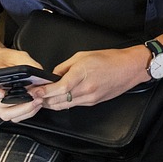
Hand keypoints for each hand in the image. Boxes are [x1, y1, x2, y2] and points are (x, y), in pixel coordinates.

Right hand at [0, 48, 45, 122]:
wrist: (3, 62)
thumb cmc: (7, 59)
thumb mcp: (17, 56)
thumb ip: (26, 63)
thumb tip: (38, 74)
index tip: (1, 93)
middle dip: (17, 105)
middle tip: (32, 97)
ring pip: (6, 115)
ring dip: (24, 110)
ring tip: (37, 100)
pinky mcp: (5, 109)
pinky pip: (14, 117)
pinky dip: (26, 113)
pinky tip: (36, 104)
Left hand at [31, 46, 149, 109]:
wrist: (130, 68)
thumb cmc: (110, 59)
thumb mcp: (83, 55)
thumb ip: (65, 66)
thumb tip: (53, 75)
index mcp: (82, 74)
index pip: (58, 88)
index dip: (43, 92)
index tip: (33, 91)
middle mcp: (86, 89)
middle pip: (58, 100)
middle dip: (43, 99)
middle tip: (32, 96)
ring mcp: (90, 98)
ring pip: (64, 106)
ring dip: (51, 103)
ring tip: (41, 99)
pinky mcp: (93, 102)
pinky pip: (73, 105)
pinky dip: (63, 103)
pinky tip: (57, 99)